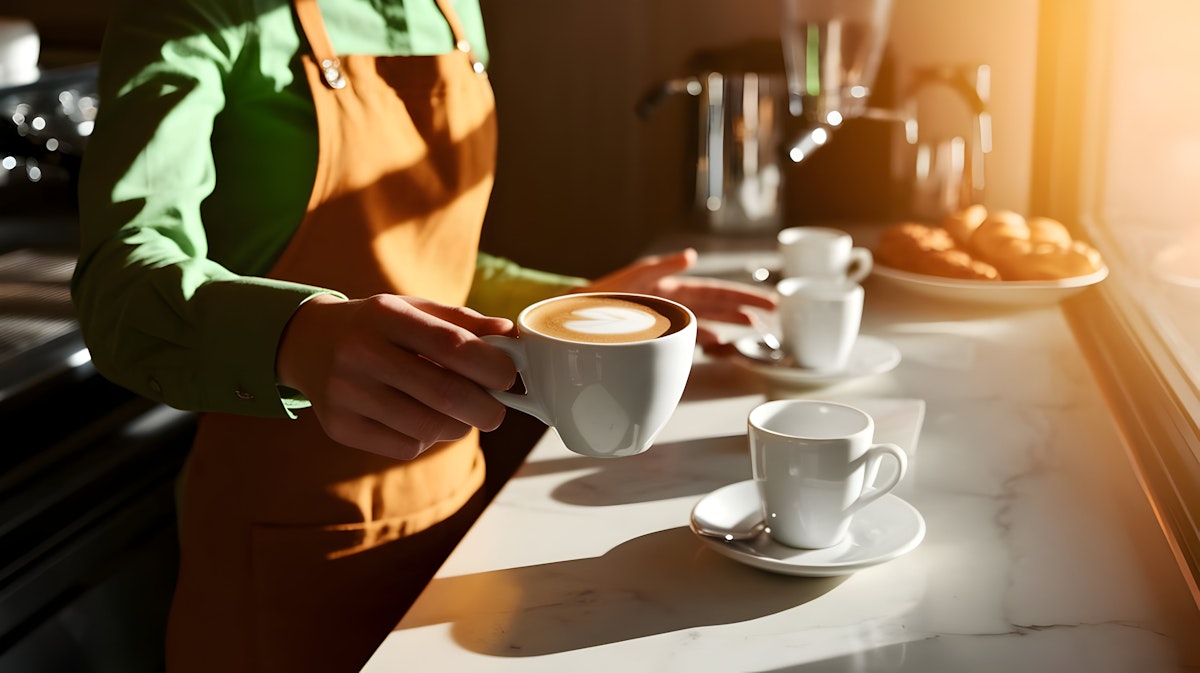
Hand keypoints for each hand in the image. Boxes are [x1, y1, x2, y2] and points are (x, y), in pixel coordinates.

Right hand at [275, 293, 517, 459]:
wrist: (307, 343)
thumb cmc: (376, 326)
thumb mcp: (414, 310)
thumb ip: (463, 322)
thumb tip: (511, 334)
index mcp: (386, 315)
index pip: (453, 345)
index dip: (491, 366)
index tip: (508, 376)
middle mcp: (361, 352)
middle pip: (445, 394)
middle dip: (486, 408)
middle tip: (496, 410)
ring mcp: (347, 393)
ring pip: (429, 428)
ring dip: (459, 427)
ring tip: (459, 414)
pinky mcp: (341, 426)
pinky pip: (406, 447)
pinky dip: (427, 439)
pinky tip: (420, 419)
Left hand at [582, 248, 776, 352]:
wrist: (564, 321)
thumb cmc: (592, 298)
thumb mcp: (626, 279)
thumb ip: (657, 268)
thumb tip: (690, 255)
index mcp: (668, 288)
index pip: (713, 292)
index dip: (741, 296)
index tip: (766, 302)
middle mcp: (669, 302)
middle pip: (715, 305)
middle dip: (743, 307)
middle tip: (773, 312)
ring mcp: (663, 319)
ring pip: (705, 320)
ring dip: (729, 323)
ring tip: (754, 329)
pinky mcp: (653, 335)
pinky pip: (686, 337)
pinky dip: (704, 339)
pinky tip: (717, 345)